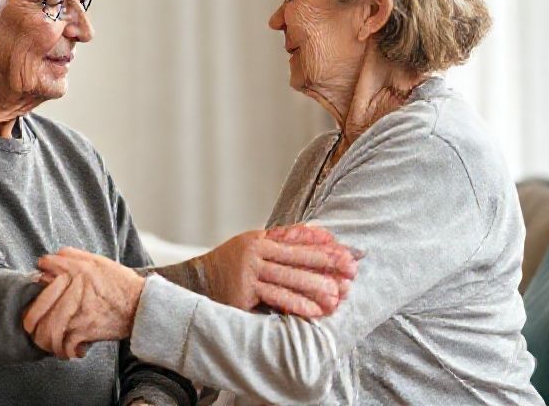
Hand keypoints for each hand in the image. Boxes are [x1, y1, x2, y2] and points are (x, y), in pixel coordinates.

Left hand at [22, 248, 144, 359]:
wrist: (142, 305)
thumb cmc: (122, 284)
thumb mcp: (99, 261)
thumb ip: (73, 256)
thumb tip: (51, 258)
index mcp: (75, 269)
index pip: (43, 268)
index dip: (39, 278)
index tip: (40, 287)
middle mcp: (73, 288)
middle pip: (36, 308)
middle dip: (30, 320)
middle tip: (30, 325)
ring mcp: (77, 311)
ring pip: (46, 331)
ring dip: (44, 340)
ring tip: (47, 342)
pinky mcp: (85, 330)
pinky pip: (64, 345)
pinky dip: (64, 352)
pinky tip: (67, 350)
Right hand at [195, 223, 358, 317]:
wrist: (196, 282)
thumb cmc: (230, 267)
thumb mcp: (252, 248)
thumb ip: (279, 244)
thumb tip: (315, 238)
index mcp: (261, 238)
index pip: (297, 239)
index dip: (323, 244)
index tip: (346, 249)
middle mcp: (255, 250)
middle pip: (297, 256)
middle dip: (327, 263)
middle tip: (352, 269)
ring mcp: (249, 270)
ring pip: (289, 278)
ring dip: (316, 286)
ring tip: (338, 294)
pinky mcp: (245, 291)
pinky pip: (276, 297)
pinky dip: (297, 304)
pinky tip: (315, 311)